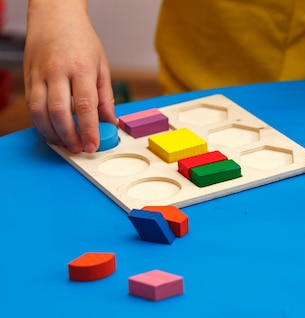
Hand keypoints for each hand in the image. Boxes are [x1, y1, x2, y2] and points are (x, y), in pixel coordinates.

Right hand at [24, 1, 116, 152]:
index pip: (85, 106)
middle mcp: (57, 72)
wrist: (54, 17)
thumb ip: (105, 97)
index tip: (93, 145)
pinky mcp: (28, 78)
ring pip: (39, 111)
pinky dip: (40, 123)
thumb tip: (111, 123)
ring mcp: (39, 75)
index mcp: (81, 69)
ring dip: (51, 133)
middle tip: (79, 149)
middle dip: (69, 136)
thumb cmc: (81, 41)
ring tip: (65, 144)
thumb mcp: (102, 66)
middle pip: (59, 112)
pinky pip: (31, 105)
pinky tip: (52, 132)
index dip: (89, 130)